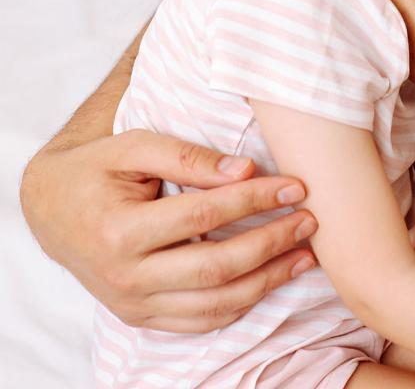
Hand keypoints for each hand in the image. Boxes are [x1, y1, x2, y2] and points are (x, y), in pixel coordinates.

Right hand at [20, 129, 316, 331]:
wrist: (52, 208)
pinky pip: (199, 320)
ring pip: (213, 304)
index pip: (204, 216)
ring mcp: (133, 304)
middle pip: (215, 267)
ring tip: (305, 254)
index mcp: (120, 231)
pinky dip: (241, 303)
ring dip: (267, 281)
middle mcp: (125, 276)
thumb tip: (245, 169)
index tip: (295, 185)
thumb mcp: (135, 146)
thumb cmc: (99, 168)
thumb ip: (188, 157)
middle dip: (271, 243)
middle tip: (310, 219)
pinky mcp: (141, 316)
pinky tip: (271, 279)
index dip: (255, 199)